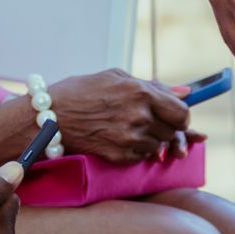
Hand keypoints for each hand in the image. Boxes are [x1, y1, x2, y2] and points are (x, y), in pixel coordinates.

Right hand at [50, 68, 190, 162]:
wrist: (48, 118)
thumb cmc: (81, 92)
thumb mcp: (116, 77)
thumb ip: (154, 85)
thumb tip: (186, 92)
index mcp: (141, 93)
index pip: (181, 113)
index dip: (180, 117)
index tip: (172, 116)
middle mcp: (139, 116)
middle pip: (172, 131)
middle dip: (165, 128)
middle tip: (149, 122)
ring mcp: (129, 138)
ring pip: (158, 145)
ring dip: (150, 139)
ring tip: (128, 127)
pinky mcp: (119, 155)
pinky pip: (141, 156)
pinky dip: (136, 150)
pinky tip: (119, 138)